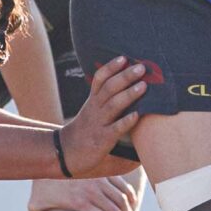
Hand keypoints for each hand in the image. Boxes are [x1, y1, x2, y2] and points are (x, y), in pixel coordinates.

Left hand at [29, 173, 140, 210]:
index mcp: (79, 202)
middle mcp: (91, 191)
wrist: (47, 158)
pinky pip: (120, 185)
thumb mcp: (35, 206)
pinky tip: (131, 206)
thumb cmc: (39, 186)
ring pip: (121, 199)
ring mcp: (98, 180)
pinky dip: (129, 196)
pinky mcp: (101, 172)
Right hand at [59, 57, 149, 176]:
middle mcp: (95, 109)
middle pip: (109, 88)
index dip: (111, 67)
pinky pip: (115, 129)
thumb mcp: (92, 111)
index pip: (100, 79)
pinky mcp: (103, 139)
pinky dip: (126, 121)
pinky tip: (137, 115)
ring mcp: (99, 123)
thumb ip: (107, 99)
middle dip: (125, 76)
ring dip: (128, 94)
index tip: (123, 58)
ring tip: (143, 85)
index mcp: (93, 100)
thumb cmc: (85, 131)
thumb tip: (129, 88)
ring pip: (113, 105)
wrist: (66, 153)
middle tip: (141, 67)